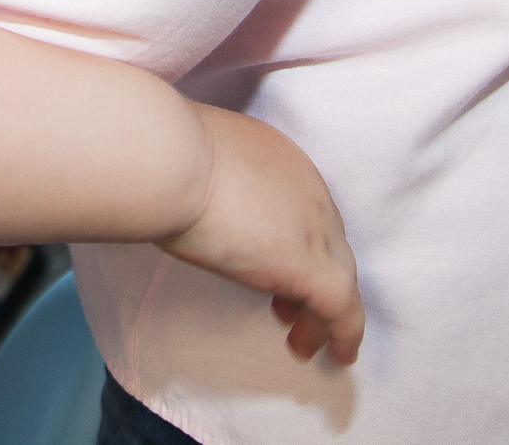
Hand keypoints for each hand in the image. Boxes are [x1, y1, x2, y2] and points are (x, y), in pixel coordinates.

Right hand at [156, 105, 364, 364]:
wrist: (171, 160)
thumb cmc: (165, 154)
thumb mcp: (195, 157)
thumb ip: (206, 178)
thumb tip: (185, 193)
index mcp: (279, 160)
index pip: (303, 208)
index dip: (295, 239)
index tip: (274, 264)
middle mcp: (308, 190)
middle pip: (328, 243)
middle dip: (311, 275)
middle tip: (287, 307)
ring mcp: (315, 229)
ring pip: (340, 278)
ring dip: (323, 311)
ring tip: (302, 341)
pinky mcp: (311, 267)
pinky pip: (342, 310)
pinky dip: (343, 333)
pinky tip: (336, 354)